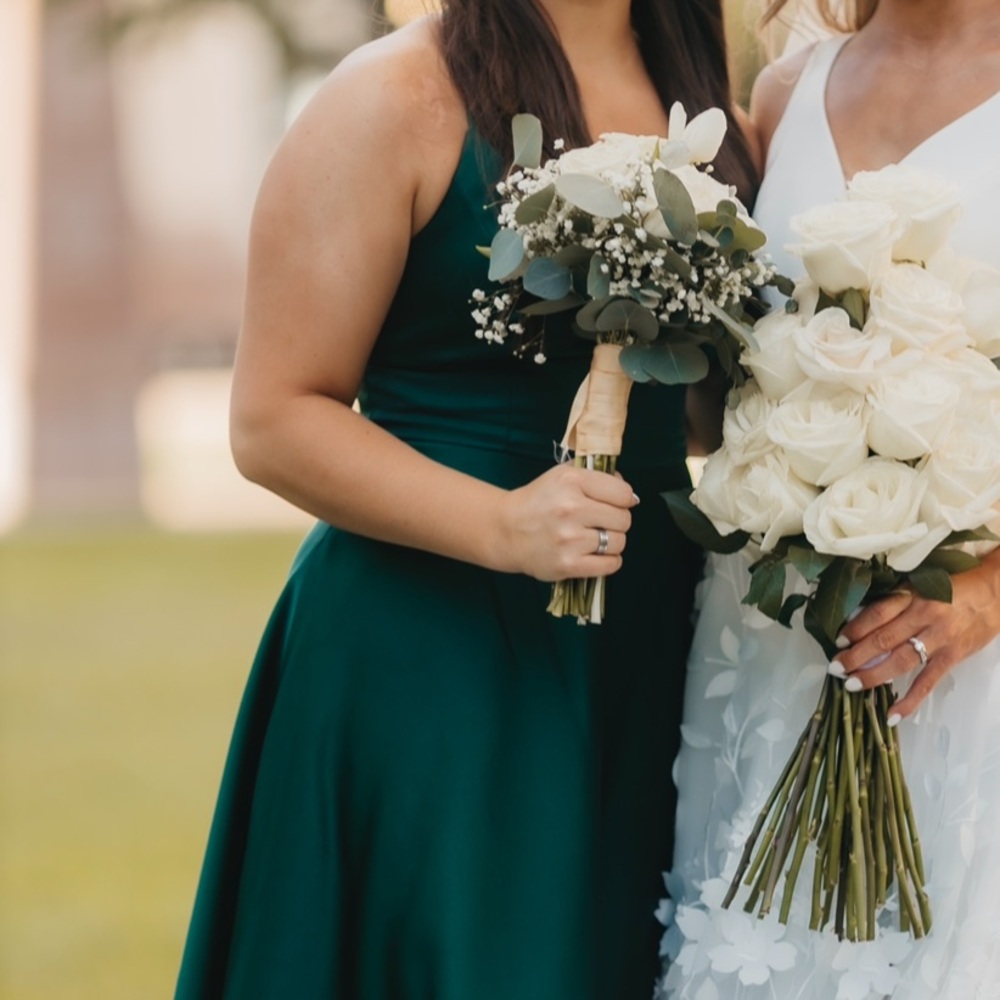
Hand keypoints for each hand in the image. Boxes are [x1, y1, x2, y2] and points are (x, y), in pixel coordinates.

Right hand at [496, 464, 637, 581]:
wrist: (506, 530)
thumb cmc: (538, 501)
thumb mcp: (562, 475)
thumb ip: (596, 477)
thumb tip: (629, 495)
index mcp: (571, 481)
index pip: (623, 493)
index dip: (623, 499)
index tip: (613, 503)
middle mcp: (571, 508)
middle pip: (624, 519)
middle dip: (617, 521)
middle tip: (601, 522)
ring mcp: (569, 539)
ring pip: (619, 542)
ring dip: (612, 542)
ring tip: (594, 538)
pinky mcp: (568, 564)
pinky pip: (610, 565)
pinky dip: (609, 561)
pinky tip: (595, 554)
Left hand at [831, 548, 999, 721]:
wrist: (995, 591)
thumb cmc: (953, 587)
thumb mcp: (921, 585)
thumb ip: (895, 601)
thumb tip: (860, 621)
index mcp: (912, 595)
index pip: (877, 613)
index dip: (855, 628)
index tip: (838, 640)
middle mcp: (924, 616)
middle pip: (883, 639)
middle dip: (856, 656)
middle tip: (836, 668)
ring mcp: (939, 639)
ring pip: (900, 661)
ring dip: (873, 675)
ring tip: (852, 685)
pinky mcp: (953, 657)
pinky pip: (927, 682)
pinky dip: (909, 701)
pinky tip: (892, 715)